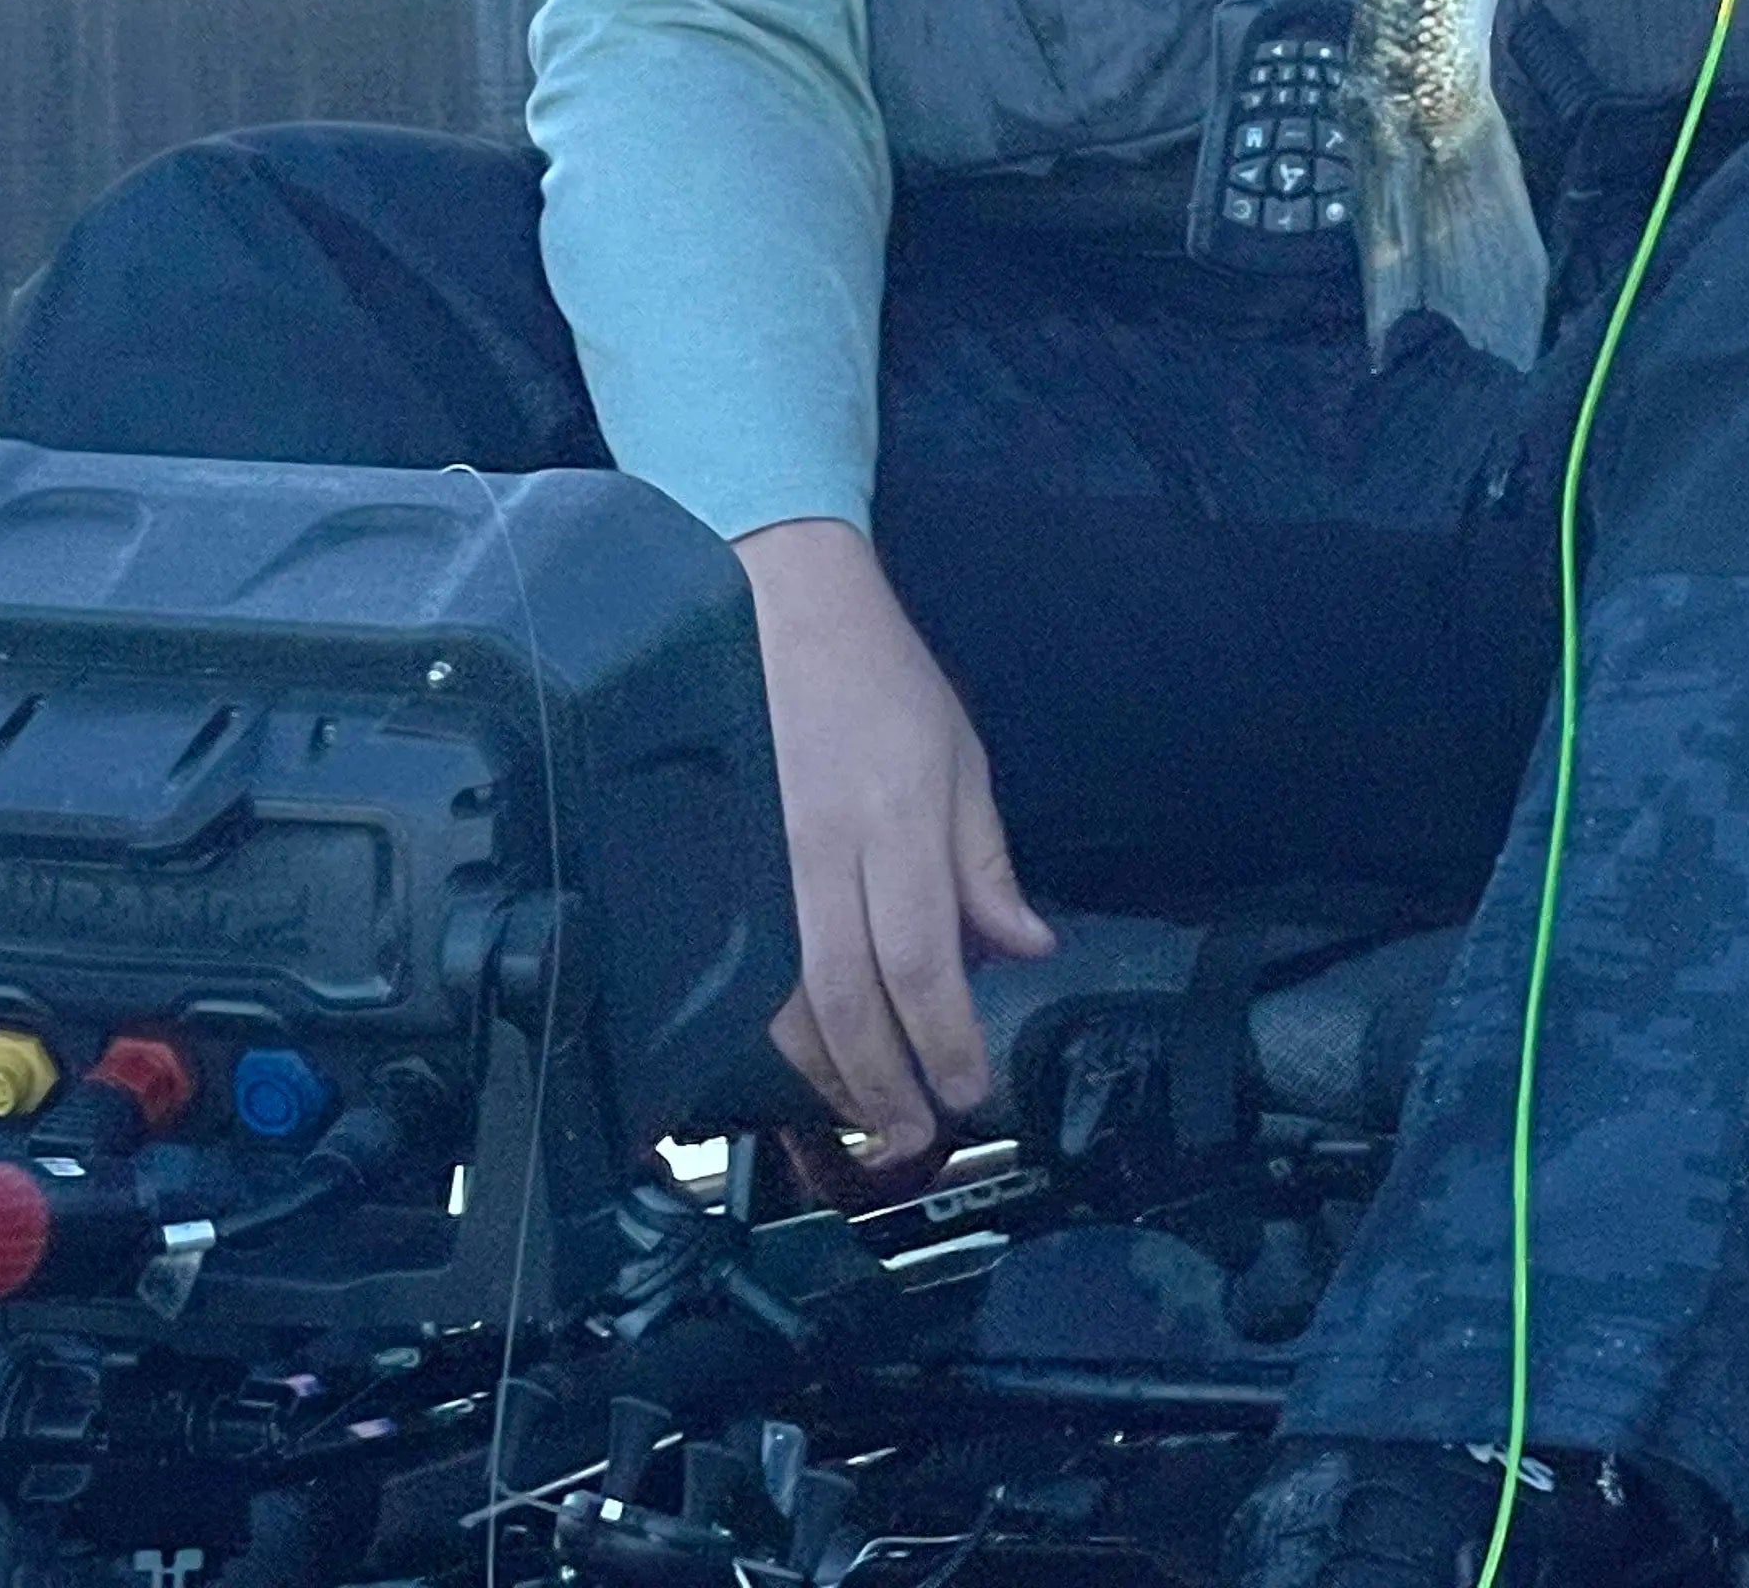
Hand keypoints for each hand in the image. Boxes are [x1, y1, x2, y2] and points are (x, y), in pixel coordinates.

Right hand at [736, 517, 1053, 1170]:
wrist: (780, 608)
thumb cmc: (880, 680)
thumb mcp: (960, 756)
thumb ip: (985, 861)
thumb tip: (1025, 948)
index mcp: (896, 817)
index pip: (921, 959)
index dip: (942, 1040)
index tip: (966, 1090)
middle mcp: (824, 849)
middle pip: (850, 997)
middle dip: (884, 1084)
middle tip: (914, 1140)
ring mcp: (762, 859)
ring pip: (788, 999)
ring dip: (829, 1075)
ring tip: (866, 1121)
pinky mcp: (723, 864)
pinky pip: (747, 969)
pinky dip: (779, 1030)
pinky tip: (808, 1061)